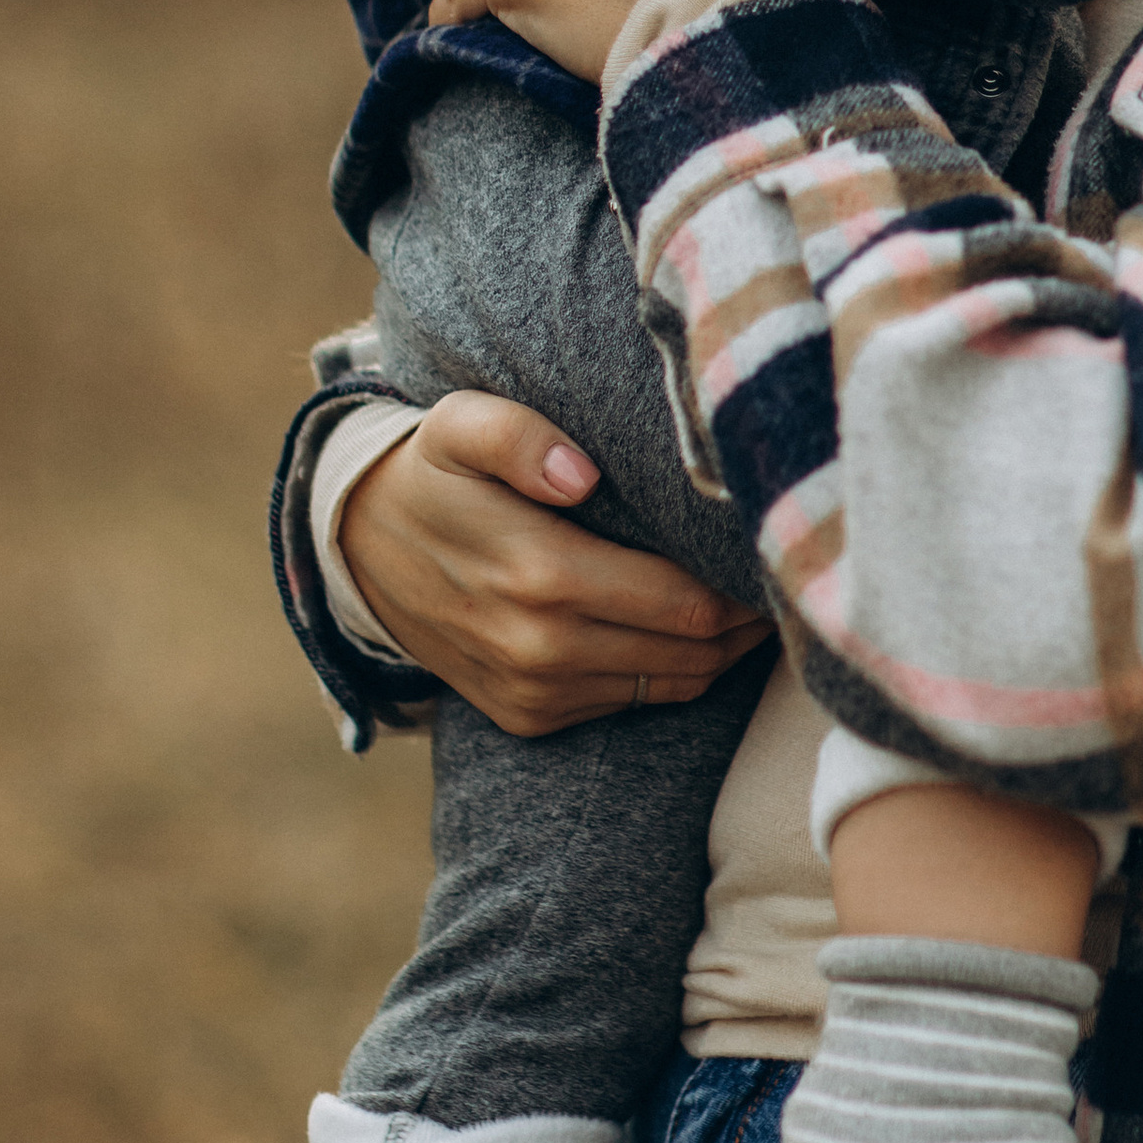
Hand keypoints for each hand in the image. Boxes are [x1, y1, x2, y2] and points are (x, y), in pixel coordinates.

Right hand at [339, 390, 770, 736]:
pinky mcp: (527, 716)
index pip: (688, 603)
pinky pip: (631, 702)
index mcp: (541, 577)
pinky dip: (672, 670)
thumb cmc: (433, 471)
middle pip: (694, 651)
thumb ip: (517, 437)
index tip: (779, 548)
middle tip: (783, 573)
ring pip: (673, 683)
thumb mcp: (459, 426)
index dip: (745, 586)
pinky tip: (693, 627)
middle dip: (748, 620)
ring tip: (753, 601)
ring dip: (721, 651)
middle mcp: (542, 649)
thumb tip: (580, 474)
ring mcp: (535, 692)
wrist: (359, 549)